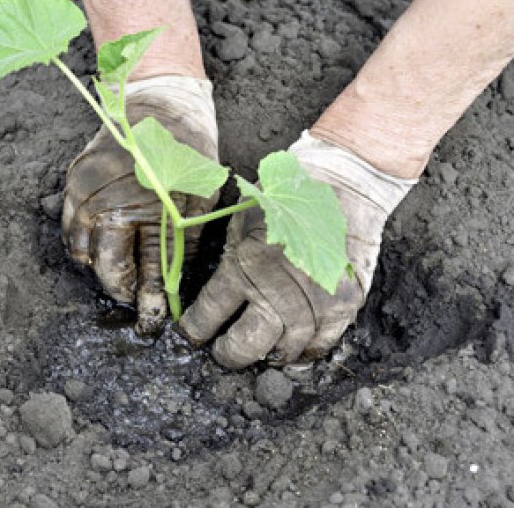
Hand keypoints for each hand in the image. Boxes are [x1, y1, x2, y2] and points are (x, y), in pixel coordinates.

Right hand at [62, 76, 218, 334]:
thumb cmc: (188, 152)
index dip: (146, 303)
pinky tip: (103, 242)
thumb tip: (171, 287)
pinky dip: (83, 242)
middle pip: (104, 269)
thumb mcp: (197, 202)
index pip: (140, 274)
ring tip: (121, 270)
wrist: (161, 104)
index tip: (152, 322)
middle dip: (120, 290)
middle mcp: (103, 206)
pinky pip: (68, 227)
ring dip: (99, 267)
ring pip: (80, 253)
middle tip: (135, 300)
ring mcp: (82, 193)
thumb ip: (180, 247)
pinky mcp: (72, 182)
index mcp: (138, 211)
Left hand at [178, 131, 415, 367]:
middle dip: (230, 354)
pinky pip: (322, 344)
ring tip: (262, 351)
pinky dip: (307, 351)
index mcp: (244, 264)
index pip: (209, 313)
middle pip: (247, 344)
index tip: (192, 336)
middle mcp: (277, 287)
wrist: (343, 182)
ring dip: (269, 355)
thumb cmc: (285, 196)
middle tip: (225, 353)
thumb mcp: (243, 219)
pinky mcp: (345, 302)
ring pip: (285, 350)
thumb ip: (230, 256)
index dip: (196, 330)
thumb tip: (213, 294)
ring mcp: (314, 299)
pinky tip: (296, 347)